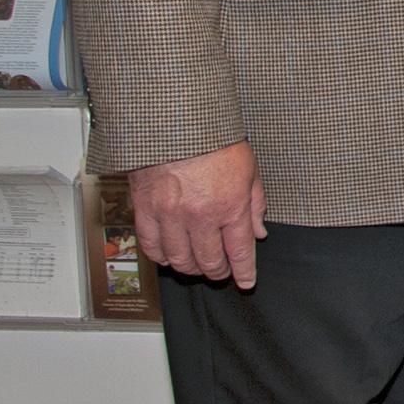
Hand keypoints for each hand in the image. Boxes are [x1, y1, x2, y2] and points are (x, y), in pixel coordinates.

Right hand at [128, 141, 267, 287]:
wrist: (176, 121)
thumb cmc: (214, 139)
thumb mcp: (249, 168)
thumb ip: (255, 203)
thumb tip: (259, 231)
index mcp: (230, 205)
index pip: (240, 251)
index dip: (244, 272)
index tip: (246, 282)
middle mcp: (200, 215)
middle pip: (209, 260)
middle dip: (217, 272)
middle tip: (221, 273)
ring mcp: (170, 215)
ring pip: (179, 259)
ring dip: (190, 268)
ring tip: (197, 267)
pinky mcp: (145, 210)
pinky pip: (151, 246)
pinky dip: (161, 257)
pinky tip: (169, 257)